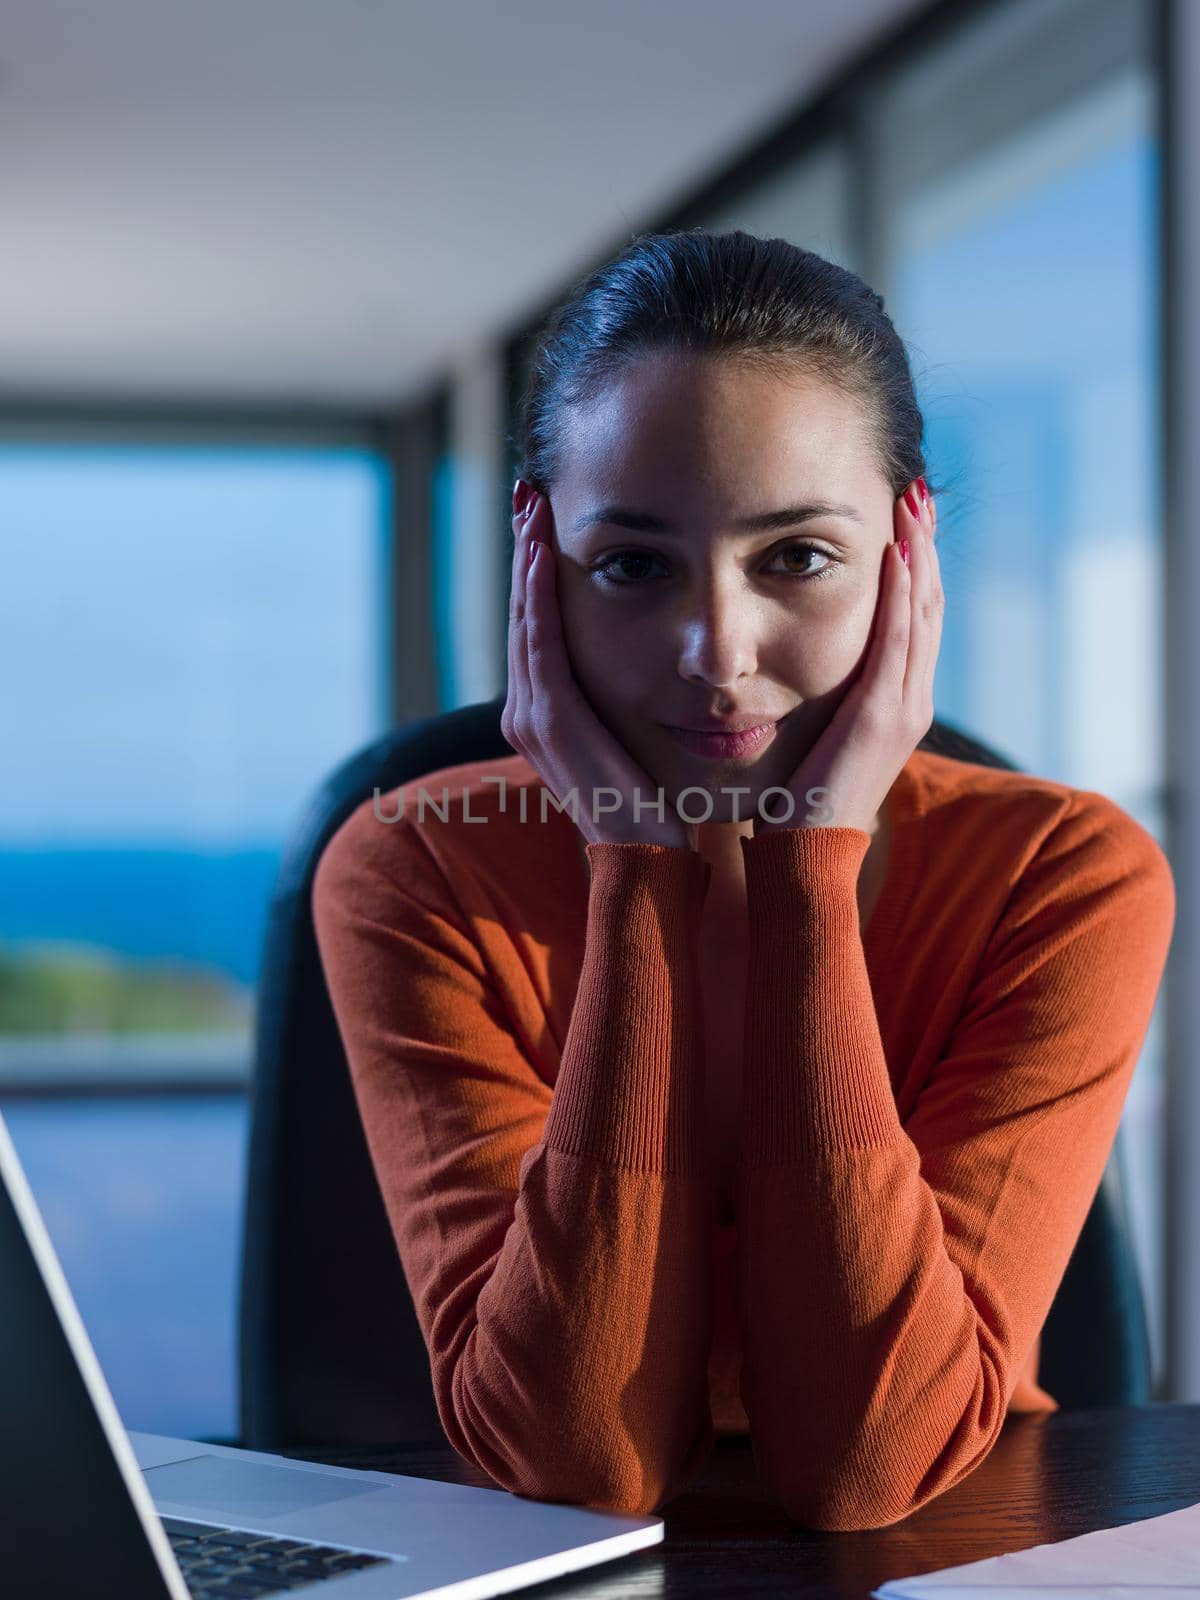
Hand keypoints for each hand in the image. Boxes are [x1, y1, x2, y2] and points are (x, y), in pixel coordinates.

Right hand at [501, 487, 694, 848]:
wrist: (658, 863)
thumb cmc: (663, 804)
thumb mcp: (641, 737)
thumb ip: (633, 699)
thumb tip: (664, 655)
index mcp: (548, 715)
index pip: (538, 625)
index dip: (539, 570)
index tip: (549, 516)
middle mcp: (528, 714)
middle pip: (523, 613)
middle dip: (526, 552)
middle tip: (531, 492)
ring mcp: (533, 720)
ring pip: (525, 620)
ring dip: (528, 561)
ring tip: (534, 508)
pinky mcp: (550, 724)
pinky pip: (540, 646)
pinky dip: (539, 598)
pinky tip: (547, 555)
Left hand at [755, 479, 942, 837]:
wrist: (805, 856)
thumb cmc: (800, 800)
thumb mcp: (818, 732)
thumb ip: (822, 695)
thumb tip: (795, 657)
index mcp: (898, 701)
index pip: (916, 616)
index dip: (915, 563)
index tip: (905, 515)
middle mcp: (912, 699)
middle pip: (929, 604)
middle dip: (924, 544)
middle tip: (917, 490)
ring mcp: (904, 708)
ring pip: (923, 614)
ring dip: (919, 554)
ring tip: (912, 503)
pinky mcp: (883, 717)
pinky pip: (899, 643)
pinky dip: (901, 596)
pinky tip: (896, 554)